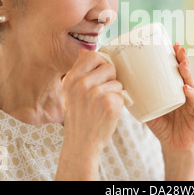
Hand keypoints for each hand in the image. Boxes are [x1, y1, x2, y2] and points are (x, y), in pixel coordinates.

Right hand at [56, 49, 123, 179]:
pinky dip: (119, 105)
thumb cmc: (80, 117)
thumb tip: (83, 51)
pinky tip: (108, 114)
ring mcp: (95, 93)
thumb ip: (79, 73)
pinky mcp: (109, 103)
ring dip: (115, 93)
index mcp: (71, 79)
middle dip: (111, 79)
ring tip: (103, 106)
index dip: (101, 62)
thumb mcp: (71, 92)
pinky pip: (122, 95)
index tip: (102, 74)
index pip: (91, 56)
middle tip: (103, 93)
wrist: (81, 144)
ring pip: (117, 82)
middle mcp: (81, 84)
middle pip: (109, 67)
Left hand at [146, 43, 193, 152]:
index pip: (177, 70)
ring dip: (187, 73)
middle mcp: (188, 92)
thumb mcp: (149, 110)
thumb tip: (121, 87)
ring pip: (192, 84)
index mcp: (176, 89)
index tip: (172, 44)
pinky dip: (192, 95)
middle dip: (183, 60)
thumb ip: (139, 100)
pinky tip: (186, 89)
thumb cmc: (163, 126)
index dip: (176, 57)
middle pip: (186, 73)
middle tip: (178, 49)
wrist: (174, 146)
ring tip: (182, 64)